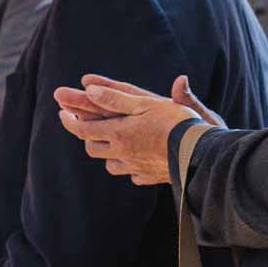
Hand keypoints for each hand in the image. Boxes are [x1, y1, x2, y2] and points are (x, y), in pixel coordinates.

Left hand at [55, 74, 217, 186]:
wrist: (205, 154)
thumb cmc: (180, 124)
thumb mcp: (148, 104)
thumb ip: (117, 99)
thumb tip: (88, 88)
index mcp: (119, 134)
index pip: (83, 129)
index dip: (69, 121)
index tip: (61, 112)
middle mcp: (123, 154)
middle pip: (93, 148)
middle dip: (88, 136)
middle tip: (87, 125)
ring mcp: (137, 168)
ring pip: (110, 164)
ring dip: (107, 153)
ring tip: (113, 142)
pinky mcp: (152, 177)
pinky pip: (133, 174)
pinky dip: (130, 166)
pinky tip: (137, 159)